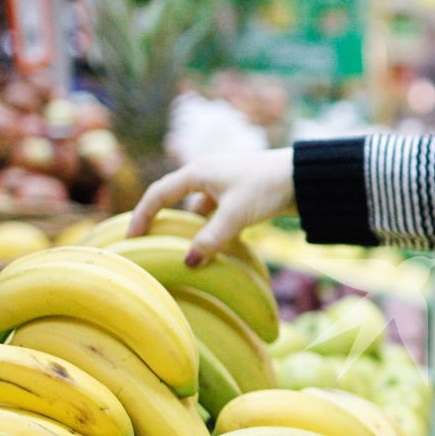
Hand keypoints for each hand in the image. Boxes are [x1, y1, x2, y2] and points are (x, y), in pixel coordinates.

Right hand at [131, 149, 295, 265]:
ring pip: (197, 210)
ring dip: (191, 229)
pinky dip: (213, 230)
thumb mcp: (236, 215)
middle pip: (173, 200)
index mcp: (197, 172)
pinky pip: (215, 214)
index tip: (131, 238)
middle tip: (148, 245)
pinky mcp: (237, 194)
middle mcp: (205, 174)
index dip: (142, 216)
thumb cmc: (267, 188)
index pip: (158, 194)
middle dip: (161, 222)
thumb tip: (188, 263)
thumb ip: (212, 239)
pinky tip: (217, 249)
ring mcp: (222, 184)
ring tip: (183, 252)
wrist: (303, 176)